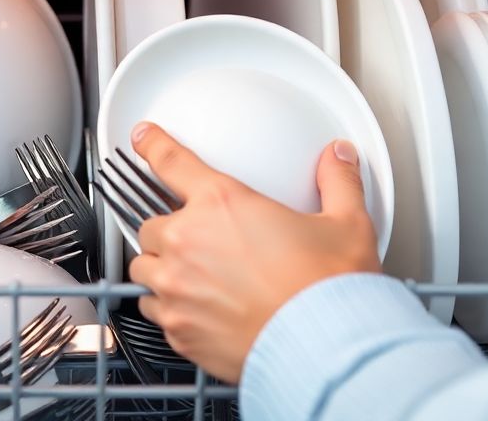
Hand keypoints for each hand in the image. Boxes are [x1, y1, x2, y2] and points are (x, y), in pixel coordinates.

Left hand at [127, 123, 380, 382]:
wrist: (324, 349)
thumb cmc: (329, 290)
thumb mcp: (345, 224)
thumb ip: (338, 183)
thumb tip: (339, 158)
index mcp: (222, 203)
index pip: (171, 161)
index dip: (152, 144)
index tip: (142, 137)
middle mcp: (188, 242)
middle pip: (151, 224)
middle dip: (170, 229)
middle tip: (200, 241)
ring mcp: (177, 288)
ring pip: (144, 269)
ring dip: (160, 267)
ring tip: (190, 276)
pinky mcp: (178, 330)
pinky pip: (154, 311)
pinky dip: (167, 307)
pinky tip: (194, 310)